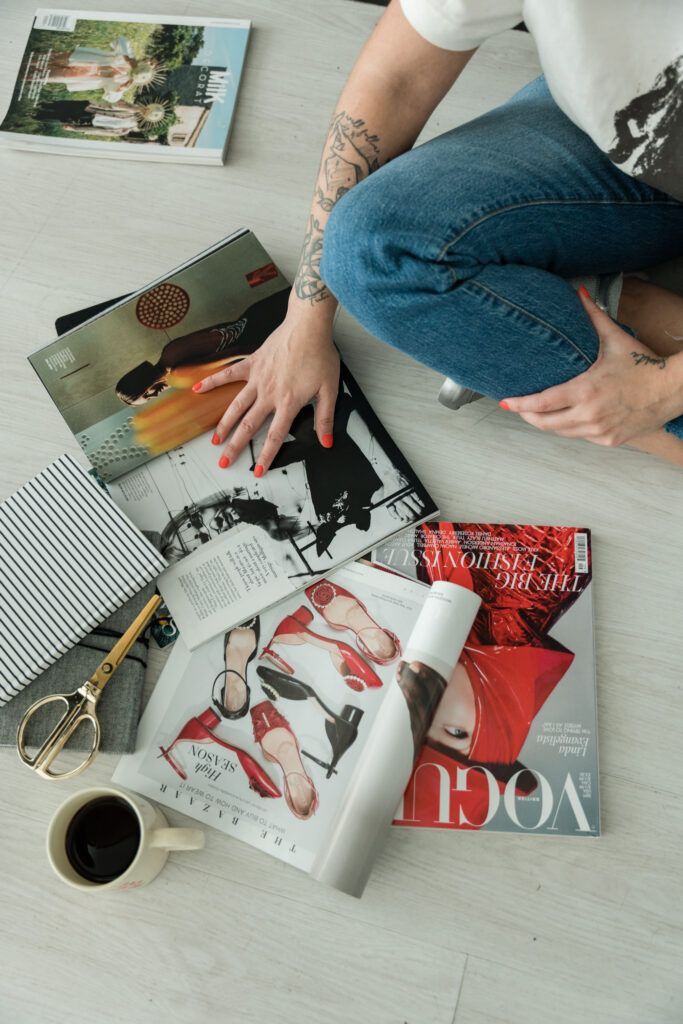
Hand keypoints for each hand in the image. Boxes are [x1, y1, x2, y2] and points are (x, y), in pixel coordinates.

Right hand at [193, 302, 340, 472]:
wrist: (308, 326)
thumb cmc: (320, 355)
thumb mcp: (330, 389)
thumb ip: (325, 418)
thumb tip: (326, 441)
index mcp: (288, 403)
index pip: (275, 436)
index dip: (267, 456)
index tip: (258, 471)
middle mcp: (269, 394)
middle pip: (248, 426)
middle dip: (236, 446)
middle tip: (224, 462)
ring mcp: (257, 378)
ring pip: (236, 406)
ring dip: (224, 424)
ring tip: (214, 439)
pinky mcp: (252, 363)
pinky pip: (229, 374)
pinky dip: (213, 381)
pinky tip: (199, 390)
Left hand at [500, 287, 680, 446]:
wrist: (673, 390)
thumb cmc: (644, 365)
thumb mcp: (615, 339)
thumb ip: (593, 316)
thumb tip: (579, 293)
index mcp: (586, 391)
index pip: (542, 403)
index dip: (521, 404)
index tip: (505, 402)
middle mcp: (590, 415)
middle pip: (546, 423)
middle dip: (528, 417)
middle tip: (518, 408)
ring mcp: (599, 431)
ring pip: (561, 432)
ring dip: (547, 424)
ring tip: (536, 414)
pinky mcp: (608, 440)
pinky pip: (580, 437)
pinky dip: (571, 428)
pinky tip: (567, 418)